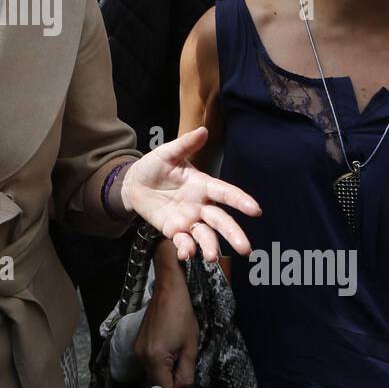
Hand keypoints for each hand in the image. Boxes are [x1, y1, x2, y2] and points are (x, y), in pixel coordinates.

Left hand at [121, 127, 260, 261]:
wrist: (133, 183)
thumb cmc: (154, 166)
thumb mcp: (167, 153)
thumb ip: (185, 145)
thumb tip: (202, 130)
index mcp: (202, 185)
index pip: (225, 193)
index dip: (240, 201)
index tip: (255, 210)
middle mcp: (200, 205)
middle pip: (221, 220)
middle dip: (233, 234)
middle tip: (246, 248)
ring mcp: (188, 220)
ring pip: (205, 235)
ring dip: (210, 246)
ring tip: (212, 257)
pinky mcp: (174, 231)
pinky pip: (183, 242)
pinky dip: (186, 249)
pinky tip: (186, 254)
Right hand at [133, 271, 198, 387]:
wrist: (168, 290)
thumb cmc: (183, 315)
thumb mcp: (191, 346)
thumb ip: (186, 372)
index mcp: (156, 359)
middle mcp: (142, 357)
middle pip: (157, 385)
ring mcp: (138, 350)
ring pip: (154, 376)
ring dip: (167, 382)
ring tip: (181, 386)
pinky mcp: (138, 344)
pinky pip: (150, 365)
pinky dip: (161, 371)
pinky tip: (172, 369)